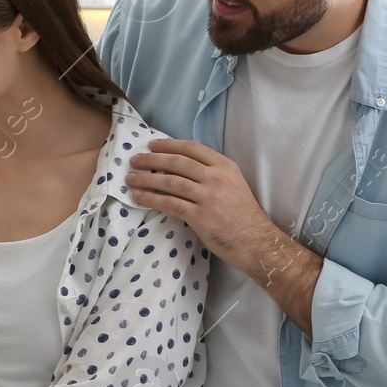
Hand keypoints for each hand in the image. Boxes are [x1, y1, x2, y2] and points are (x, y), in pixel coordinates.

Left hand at [124, 138, 276, 270]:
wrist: (255, 241)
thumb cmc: (243, 214)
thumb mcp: (234, 183)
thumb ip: (212, 173)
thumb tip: (180, 166)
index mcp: (226, 166)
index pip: (192, 148)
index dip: (169, 145)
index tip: (153, 145)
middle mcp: (217, 178)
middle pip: (177, 162)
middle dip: (152, 159)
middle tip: (135, 160)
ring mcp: (208, 197)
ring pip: (170, 182)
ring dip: (146, 179)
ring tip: (131, 178)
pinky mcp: (200, 216)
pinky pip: (170, 203)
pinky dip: (151, 199)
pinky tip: (139, 197)